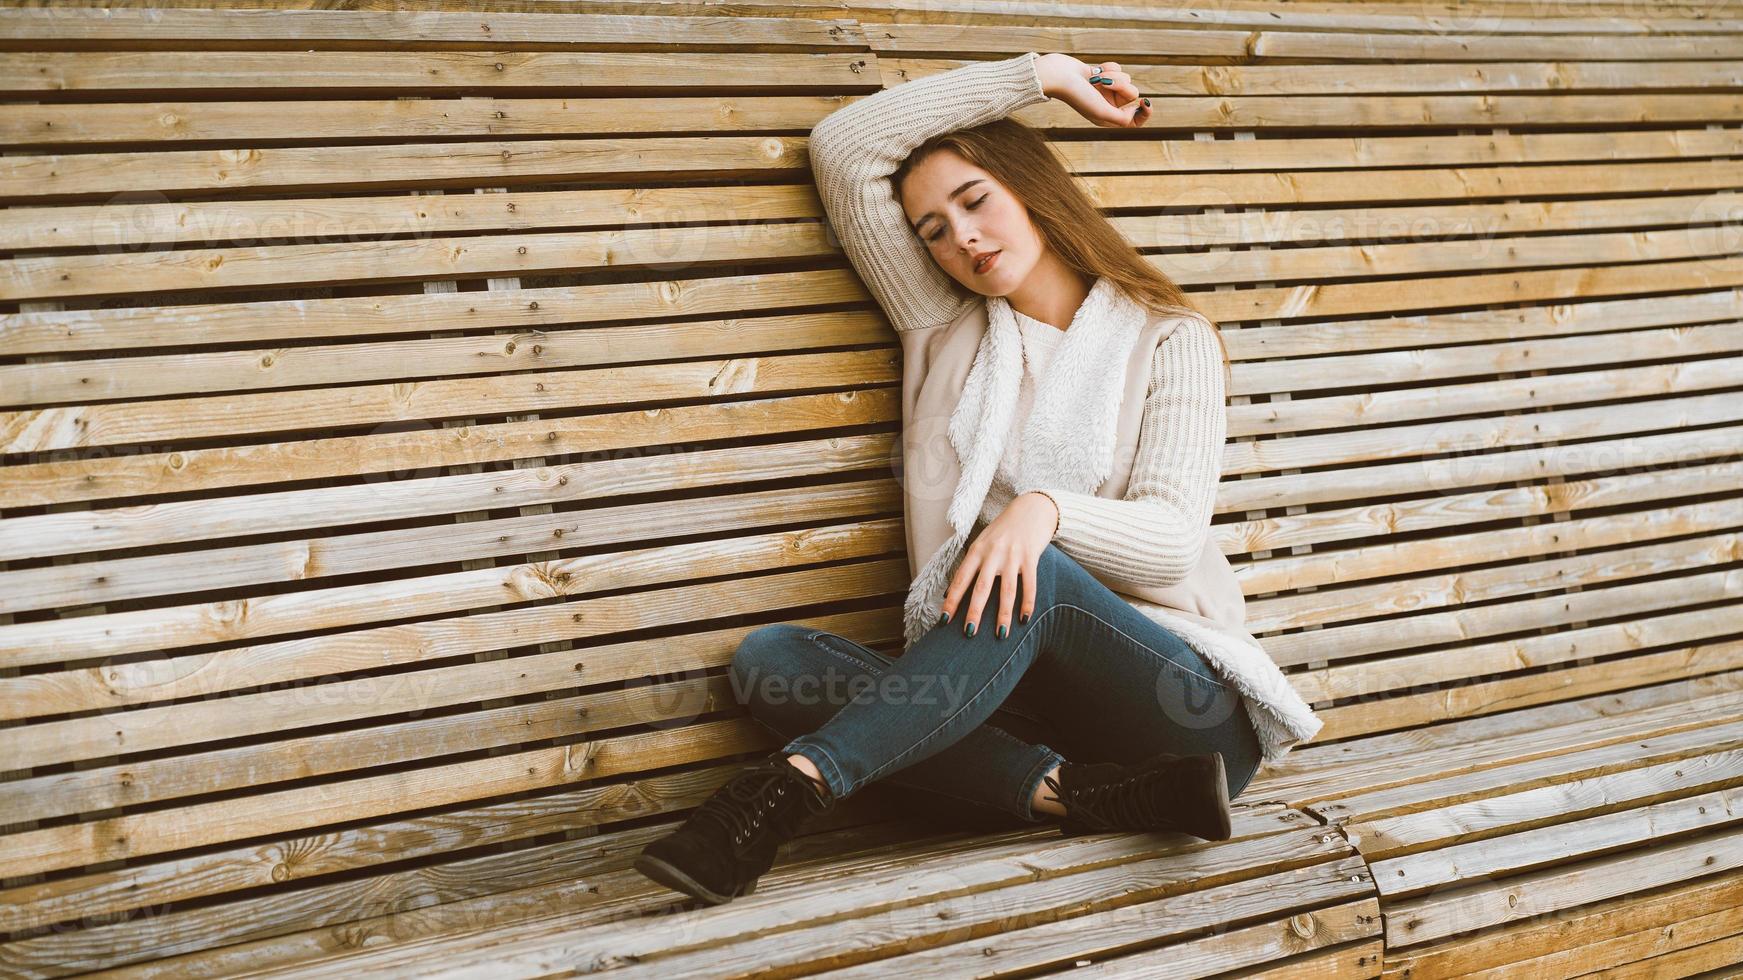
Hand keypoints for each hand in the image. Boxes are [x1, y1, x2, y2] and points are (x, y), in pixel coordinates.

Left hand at [939, 492, 1059, 638]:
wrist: (1032, 508)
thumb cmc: (1004, 530)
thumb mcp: (982, 542)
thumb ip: (970, 565)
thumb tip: (950, 591)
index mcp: (977, 550)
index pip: (961, 579)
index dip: (952, 600)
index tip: (944, 620)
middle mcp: (993, 553)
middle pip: (981, 588)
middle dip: (975, 613)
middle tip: (969, 634)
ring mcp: (1013, 555)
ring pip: (1007, 591)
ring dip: (1003, 615)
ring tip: (1000, 635)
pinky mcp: (1031, 557)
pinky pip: (1029, 584)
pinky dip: (1027, 603)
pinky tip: (1024, 619)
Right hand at [1036, 53, 1150, 128]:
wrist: (1058, 75)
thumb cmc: (1077, 95)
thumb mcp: (1101, 112)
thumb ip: (1121, 119)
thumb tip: (1134, 110)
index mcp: (1107, 118)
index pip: (1134, 121)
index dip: (1144, 113)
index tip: (1144, 102)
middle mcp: (1108, 105)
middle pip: (1132, 94)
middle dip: (1121, 86)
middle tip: (1105, 84)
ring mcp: (1105, 90)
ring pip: (1126, 79)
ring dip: (1113, 75)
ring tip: (1096, 78)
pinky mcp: (1102, 75)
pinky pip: (1117, 68)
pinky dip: (1108, 67)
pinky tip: (1094, 71)